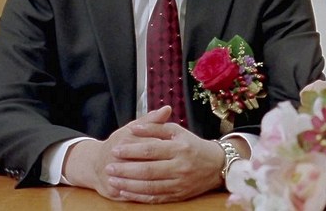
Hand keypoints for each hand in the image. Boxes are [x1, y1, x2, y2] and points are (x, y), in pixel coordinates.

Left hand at [63, 106, 224, 202]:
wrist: (216, 165)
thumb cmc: (193, 145)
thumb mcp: (178, 131)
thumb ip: (156, 126)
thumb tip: (135, 127)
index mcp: (180, 148)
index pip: (152, 149)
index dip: (132, 149)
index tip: (116, 149)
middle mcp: (180, 166)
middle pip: (148, 170)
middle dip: (126, 169)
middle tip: (109, 167)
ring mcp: (179, 183)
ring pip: (150, 186)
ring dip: (128, 184)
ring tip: (112, 180)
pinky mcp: (178, 195)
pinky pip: (155, 197)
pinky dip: (138, 196)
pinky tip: (125, 192)